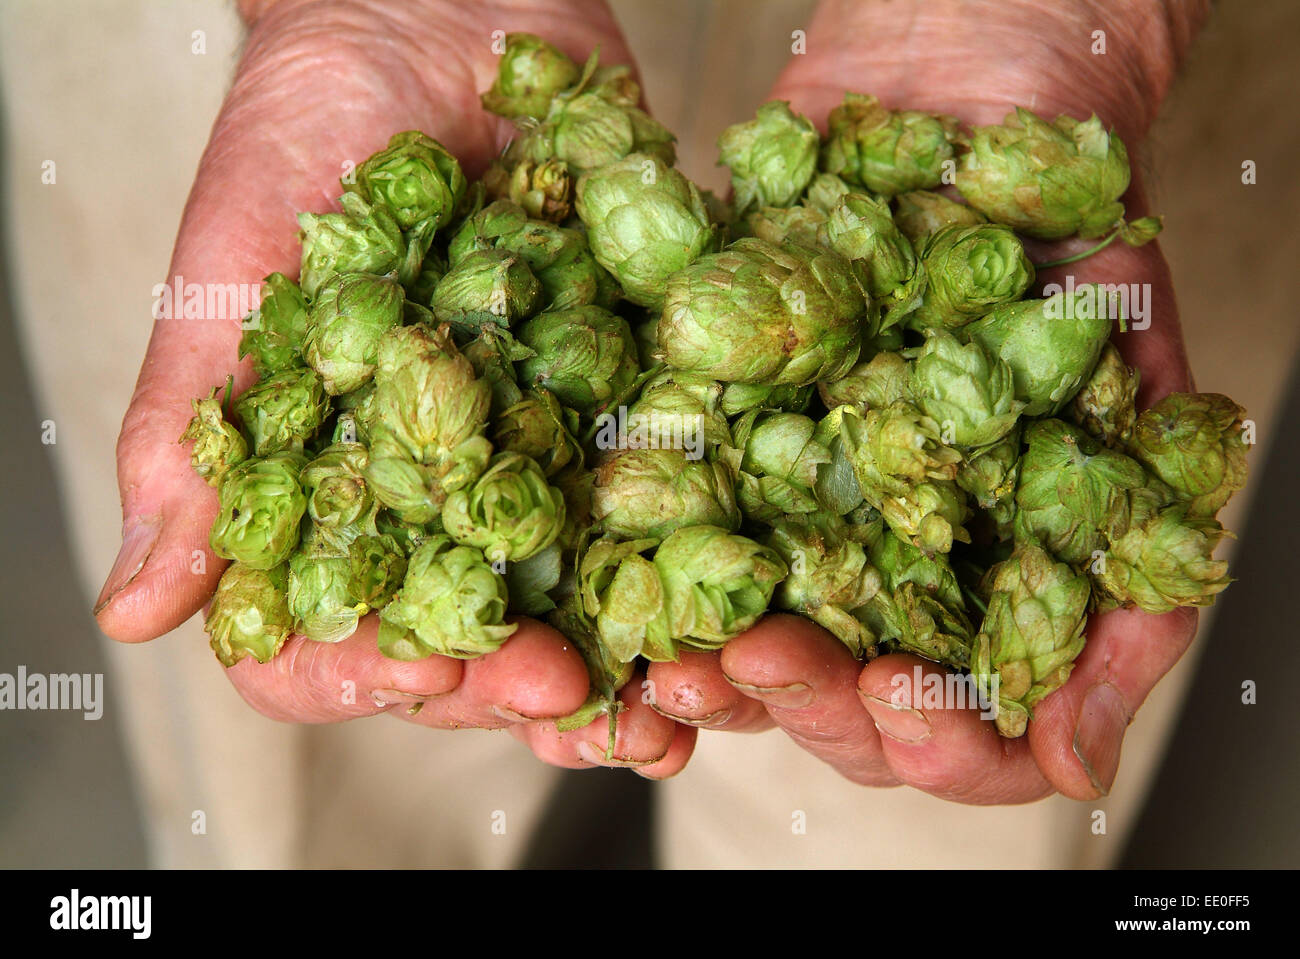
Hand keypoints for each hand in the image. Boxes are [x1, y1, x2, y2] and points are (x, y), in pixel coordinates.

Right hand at [94, 0, 691, 774]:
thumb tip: (133, 612)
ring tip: (672, 693)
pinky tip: (743, 589)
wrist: (431, 15)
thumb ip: (192, 444)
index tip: (423, 665)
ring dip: (630, 657)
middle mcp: (444, 489)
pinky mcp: (628, 393)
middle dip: (520, 683)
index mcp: (336, 486)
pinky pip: (678, 489)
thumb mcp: (227, 287)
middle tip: (567, 694)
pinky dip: (710, 548)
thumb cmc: (304, 140)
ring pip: (587, 595)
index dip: (368, 671)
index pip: (333, 633)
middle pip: (476, 636)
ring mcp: (542, 448)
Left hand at [646, 0, 1210, 799]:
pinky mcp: (717, 457)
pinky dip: (641, 581)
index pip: (963, 737)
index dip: (934, 746)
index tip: (899, 691)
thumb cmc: (1067, 259)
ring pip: (743, 647)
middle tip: (764, 659)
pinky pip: (667, 543)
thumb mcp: (1143, 419)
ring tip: (674, 659)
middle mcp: (887, 575)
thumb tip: (1078, 761)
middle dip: (801, 703)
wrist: (964, 114)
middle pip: (838, 708)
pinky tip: (618, 590)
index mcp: (986, 593)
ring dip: (705, 671)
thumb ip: (1132, 595)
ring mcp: (797, 522)